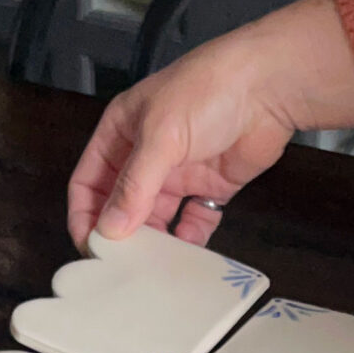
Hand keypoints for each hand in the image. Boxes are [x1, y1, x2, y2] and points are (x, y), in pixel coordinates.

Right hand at [66, 0, 353, 249]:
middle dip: (120, 233)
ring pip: (157, 216)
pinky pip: (194, 220)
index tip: (89, 247)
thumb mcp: (159, 137)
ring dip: (154, 240)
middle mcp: (147, 153)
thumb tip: (110, 229)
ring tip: (152, 266)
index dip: (85, 214)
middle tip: (120, 266)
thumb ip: (134, 186)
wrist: (268, 86)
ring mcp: (180, 170)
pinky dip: (190, 238)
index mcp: (121, 133)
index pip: (89, 181)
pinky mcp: (212, 184)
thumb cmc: (206, 91)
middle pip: (122, 203)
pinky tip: (187, 254)